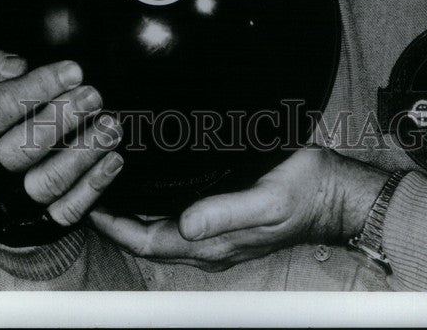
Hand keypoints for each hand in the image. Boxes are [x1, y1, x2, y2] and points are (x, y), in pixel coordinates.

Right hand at [0, 45, 122, 230]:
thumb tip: (15, 66)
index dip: (37, 88)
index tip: (74, 71)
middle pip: (21, 148)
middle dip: (62, 119)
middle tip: (94, 96)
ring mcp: (11, 202)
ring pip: (47, 182)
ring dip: (83, 152)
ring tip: (110, 126)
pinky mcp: (38, 223)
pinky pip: (67, 210)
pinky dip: (93, 185)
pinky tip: (112, 159)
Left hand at [90, 146, 385, 271]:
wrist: (336, 193)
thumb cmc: (306, 193)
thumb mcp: (268, 201)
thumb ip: (225, 213)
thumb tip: (184, 223)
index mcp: (215, 242)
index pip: (151, 240)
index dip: (117, 225)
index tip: (90, 206)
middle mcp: (211, 241)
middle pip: (150, 236)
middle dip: (118, 219)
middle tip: (91, 188)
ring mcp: (218, 230)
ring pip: (163, 226)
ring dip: (135, 210)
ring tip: (111, 182)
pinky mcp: (227, 213)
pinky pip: (180, 214)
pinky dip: (158, 202)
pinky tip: (151, 182)